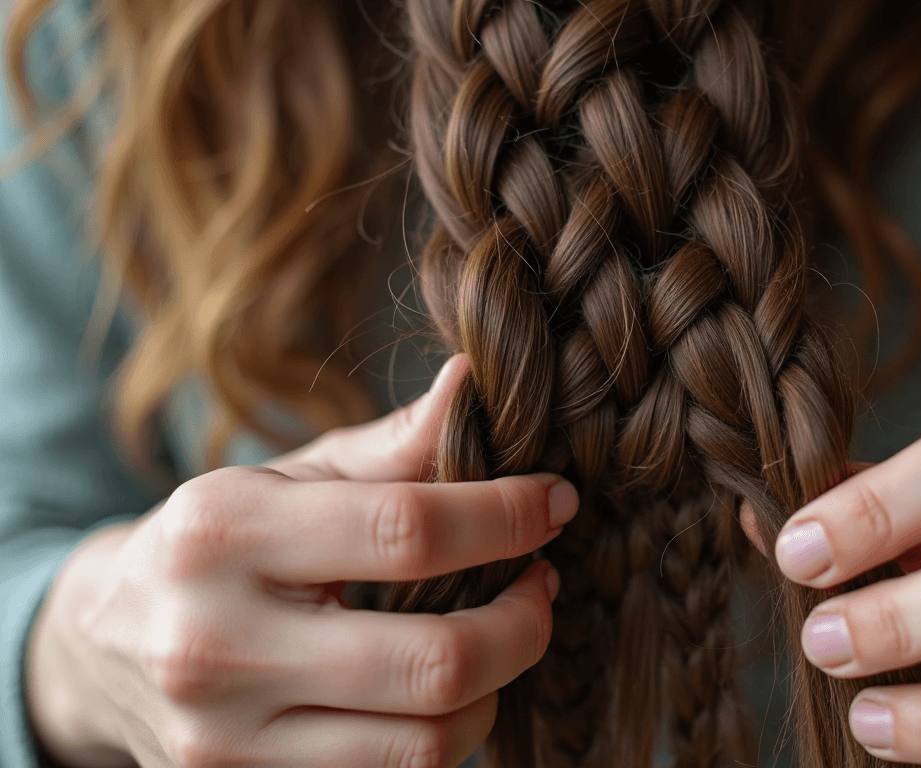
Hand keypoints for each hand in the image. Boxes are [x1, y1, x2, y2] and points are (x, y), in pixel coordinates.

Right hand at [25, 355, 578, 767]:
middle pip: (433, 662)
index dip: (506, 516)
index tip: (555, 502)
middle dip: (524, 624)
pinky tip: (448, 691)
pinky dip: (445, 736)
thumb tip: (476, 380)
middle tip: (542, 584)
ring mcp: (223, 739)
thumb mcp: (289, 477)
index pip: (406, 530)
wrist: (99, 646)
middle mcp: (213, 644)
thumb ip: (391, 444)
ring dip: (495, 690)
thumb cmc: (217, 543)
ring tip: (501, 639)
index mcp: (222, 531)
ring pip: (423, 745)